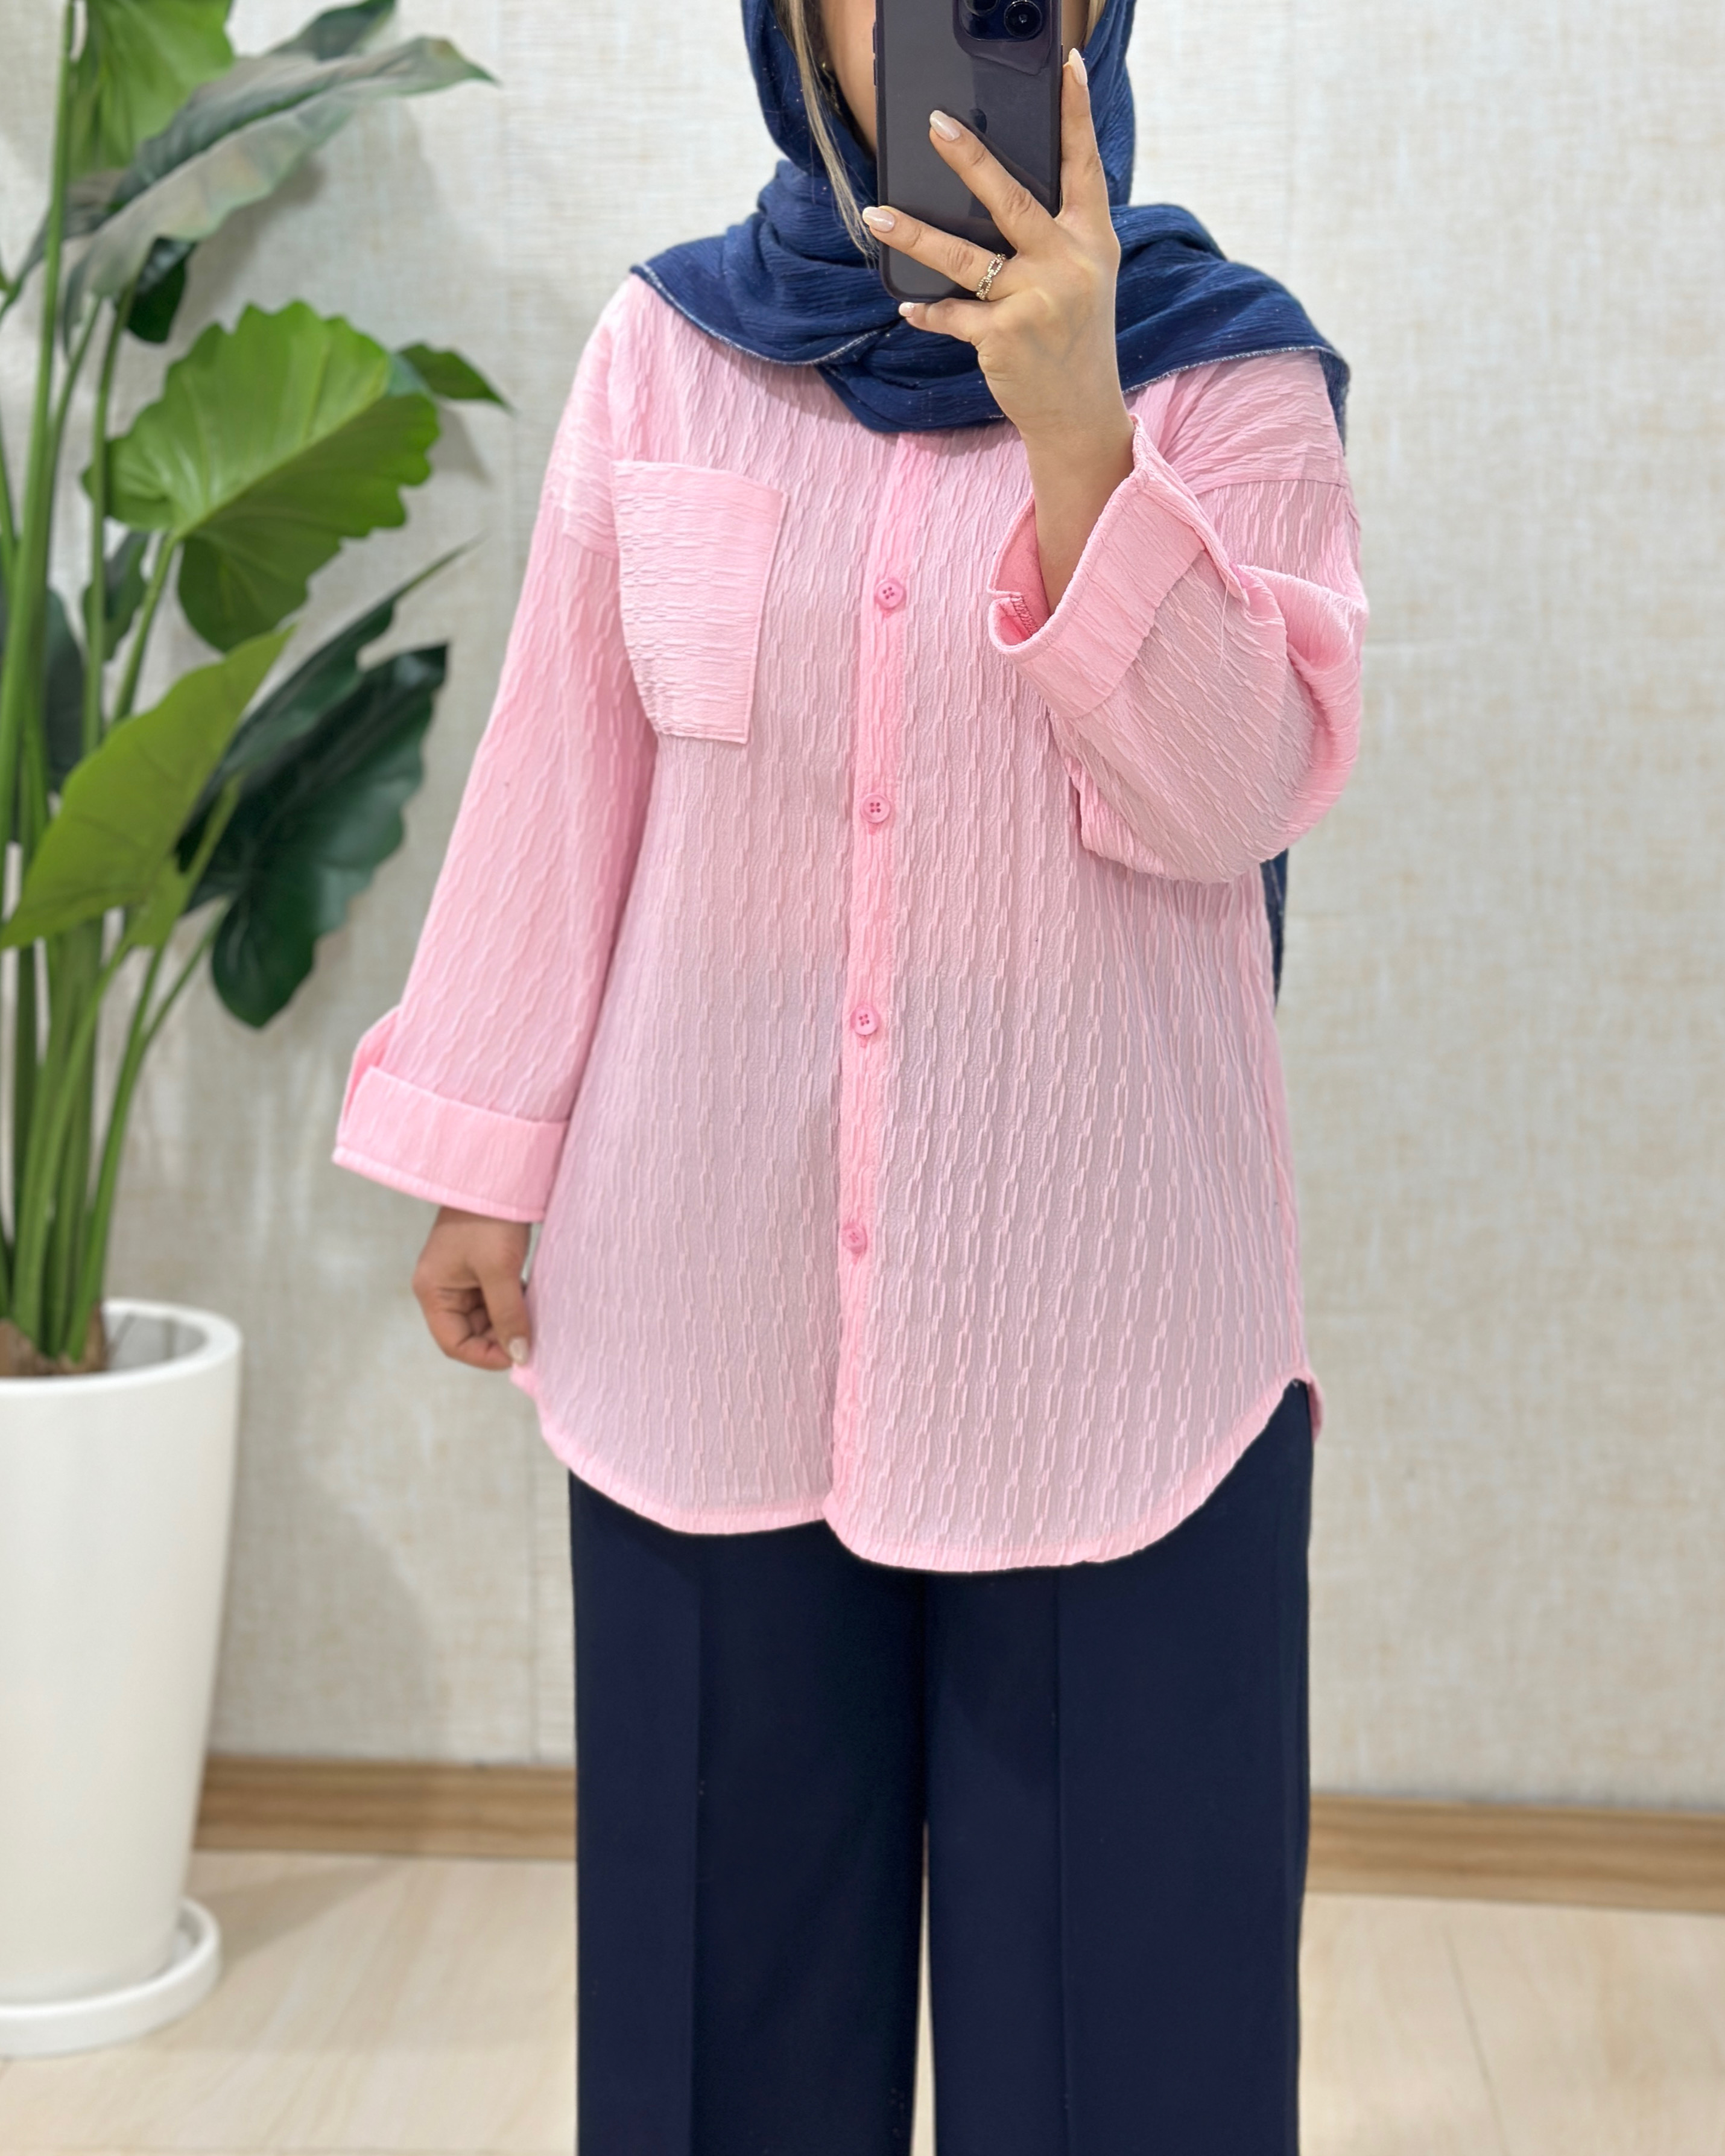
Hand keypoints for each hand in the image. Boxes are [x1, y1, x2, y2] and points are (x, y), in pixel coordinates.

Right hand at [412, 1205, 531, 1371]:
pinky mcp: (481, 1268)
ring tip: (535, 1316)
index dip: (484, 1356)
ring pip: (487, 1318)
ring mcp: (462, 1278)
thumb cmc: (490, 1219)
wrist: (499, 1174)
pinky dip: (514, 1304)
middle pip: (471, 1333)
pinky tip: (533, 1301)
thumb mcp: (500, 1270)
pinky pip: (496, 1299)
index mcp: (433, 1291)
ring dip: (510, 1321)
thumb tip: (519, 1356)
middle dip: (501, 1337)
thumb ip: (509, 1314)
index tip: (518, 1356)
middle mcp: (442, 1288)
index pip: (453, 1343)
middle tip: (534, 1336)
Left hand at [861, 51, 1132, 601]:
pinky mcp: (1003, 337)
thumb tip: (997, 192)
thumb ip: (1057, 234)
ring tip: (877, 215)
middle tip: (935, 123)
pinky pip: (951, 313)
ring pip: (965, 258)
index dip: (1077, 115)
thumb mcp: (1085, 278)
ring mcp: (1035, 301)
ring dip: (915, 235)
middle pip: (1013, 200)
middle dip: (971, 159)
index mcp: (1093, 242)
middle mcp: (1068, 266)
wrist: (1079, 413)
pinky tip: (909, 303)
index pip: (1085, 167)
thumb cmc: (1074, 338)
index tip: (1067, 67)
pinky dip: (927, 310)